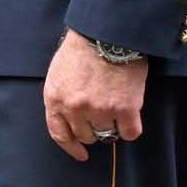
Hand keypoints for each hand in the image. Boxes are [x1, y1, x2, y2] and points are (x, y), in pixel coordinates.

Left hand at [42, 29, 148, 161]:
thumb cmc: (83, 48)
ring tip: (116, 104)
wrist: (108, 33)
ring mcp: (100, 110)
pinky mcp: (125, 109)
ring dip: (113, 124)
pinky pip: (130, 133)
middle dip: (93, 129)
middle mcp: (75, 108)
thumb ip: (62, 95)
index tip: (81, 153)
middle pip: (86, 135)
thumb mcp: (59, 71)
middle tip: (102, 116)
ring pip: (108, 134)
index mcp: (55, 98)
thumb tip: (70, 116)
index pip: (59, 133)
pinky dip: (131, 127)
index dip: (71, 147)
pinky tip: (131, 115)